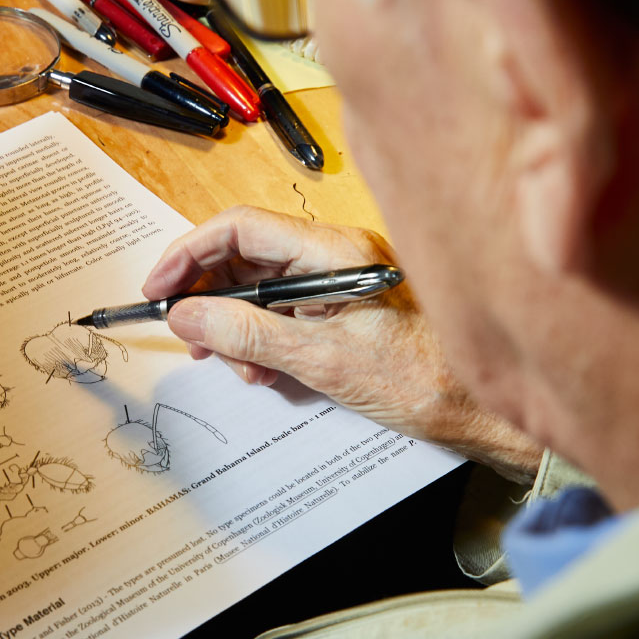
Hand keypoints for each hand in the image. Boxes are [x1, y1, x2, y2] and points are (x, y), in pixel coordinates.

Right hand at [143, 206, 539, 480]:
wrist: (478, 409)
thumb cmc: (424, 379)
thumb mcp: (322, 360)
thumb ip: (248, 334)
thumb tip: (189, 316)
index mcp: (332, 251)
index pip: (240, 228)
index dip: (190, 254)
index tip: (160, 288)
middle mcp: (335, 256)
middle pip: (246, 256)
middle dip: (209, 297)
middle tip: (190, 336)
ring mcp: (339, 282)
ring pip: (261, 288)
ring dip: (235, 326)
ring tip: (237, 365)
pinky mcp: (343, 310)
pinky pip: (284, 312)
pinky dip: (262, 339)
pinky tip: (266, 371)